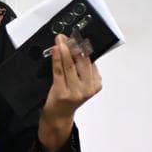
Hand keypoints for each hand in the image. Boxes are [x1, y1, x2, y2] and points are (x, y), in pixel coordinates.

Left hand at [38, 34, 103, 151]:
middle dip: (73, 46)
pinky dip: (57, 59)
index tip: (77, 37)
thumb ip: (83, 69)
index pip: (90, 61)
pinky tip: (55, 50)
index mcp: (96, 84)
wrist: (59, 115)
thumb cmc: (69, 96)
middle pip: (81, 62)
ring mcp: (75, 91)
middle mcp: (87, 88)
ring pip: (70, 65)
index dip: (83, 47)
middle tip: (67, 36)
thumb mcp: (81, 83)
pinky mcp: (62, 92)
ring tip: (60, 40)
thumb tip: (78, 46)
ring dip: (64, 50)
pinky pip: (59, 71)